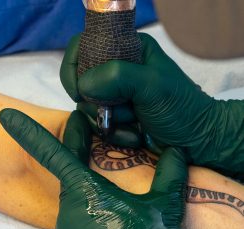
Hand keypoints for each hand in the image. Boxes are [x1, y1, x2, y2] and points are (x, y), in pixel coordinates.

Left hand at [0, 108, 193, 228]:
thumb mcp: (165, 206)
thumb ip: (169, 173)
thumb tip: (176, 149)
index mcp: (87, 193)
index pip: (54, 154)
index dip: (29, 133)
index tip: (7, 117)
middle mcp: (65, 215)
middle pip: (75, 192)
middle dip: (94, 195)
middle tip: (119, 212)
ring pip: (76, 222)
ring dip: (95, 223)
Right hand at [61, 33, 243, 180]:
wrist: (194, 140)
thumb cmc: (180, 108)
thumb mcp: (153, 85)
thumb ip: (118, 76)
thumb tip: (83, 85)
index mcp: (126, 49)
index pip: (82, 47)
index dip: (74, 69)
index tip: (79, 93)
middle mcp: (115, 71)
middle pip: (82, 84)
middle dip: (100, 104)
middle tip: (127, 110)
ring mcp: (113, 96)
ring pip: (88, 109)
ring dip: (111, 122)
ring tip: (137, 122)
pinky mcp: (114, 117)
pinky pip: (98, 126)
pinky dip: (115, 134)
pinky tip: (135, 134)